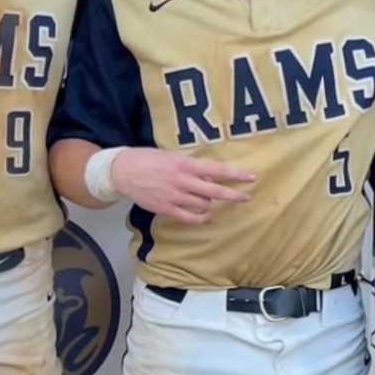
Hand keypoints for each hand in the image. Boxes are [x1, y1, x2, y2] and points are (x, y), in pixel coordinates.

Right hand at [111, 148, 253, 223]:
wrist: (123, 171)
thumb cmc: (148, 159)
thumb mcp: (171, 156)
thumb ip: (190, 165)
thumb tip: (209, 174)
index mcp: (184, 164)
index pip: (216, 170)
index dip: (235, 174)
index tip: (250, 177)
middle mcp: (182, 181)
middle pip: (215, 191)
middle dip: (233, 194)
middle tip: (246, 196)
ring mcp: (175, 197)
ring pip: (204, 205)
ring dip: (209, 202)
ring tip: (205, 199)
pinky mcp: (167, 209)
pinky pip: (191, 218)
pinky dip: (200, 216)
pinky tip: (203, 213)